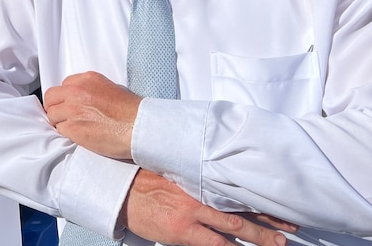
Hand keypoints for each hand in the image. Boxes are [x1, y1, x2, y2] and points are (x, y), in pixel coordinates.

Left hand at [43, 71, 141, 159]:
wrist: (139, 127)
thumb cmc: (131, 111)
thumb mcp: (110, 88)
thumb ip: (89, 90)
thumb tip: (78, 99)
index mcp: (86, 79)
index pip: (62, 86)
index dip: (65, 98)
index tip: (70, 105)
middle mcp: (77, 91)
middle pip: (50, 98)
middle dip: (56, 108)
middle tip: (65, 117)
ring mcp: (73, 110)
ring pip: (52, 115)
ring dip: (60, 122)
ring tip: (75, 127)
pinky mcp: (73, 128)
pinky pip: (59, 130)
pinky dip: (67, 134)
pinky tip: (80, 135)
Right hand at [121, 170, 297, 245]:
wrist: (122, 192)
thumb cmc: (145, 182)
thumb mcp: (173, 174)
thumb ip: (196, 180)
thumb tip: (217, 183)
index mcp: (199, 180)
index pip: (237, 190)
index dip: (261, 199)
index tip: (283, 204)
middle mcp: (201, 196)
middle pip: (242, 209)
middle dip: (269, 220)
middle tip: (292, 228)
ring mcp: (193, 215)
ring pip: (234, 228)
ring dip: (258, 237)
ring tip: (279, 243)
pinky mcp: (182, 232)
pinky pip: (213, 245)